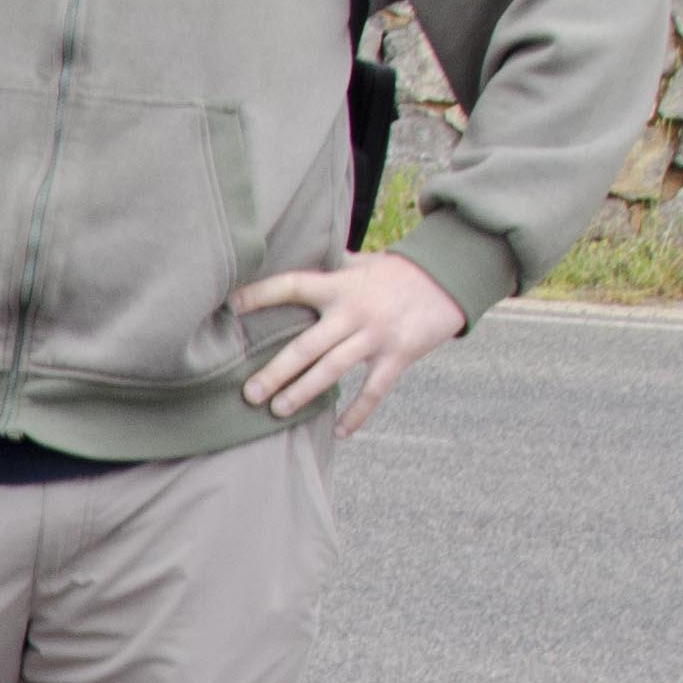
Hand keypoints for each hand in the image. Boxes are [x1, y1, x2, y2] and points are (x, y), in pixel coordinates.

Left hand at [234, 248, 463, 434]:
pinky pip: (373, 391)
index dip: (261, 294)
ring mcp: (376, 335)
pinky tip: (340, 431)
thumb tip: (303, 250)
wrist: (450, 275)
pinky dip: (357, 413)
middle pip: (306, 346)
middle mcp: (353, 311)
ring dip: (303, 393)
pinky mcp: (399, 355)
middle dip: (275, 372)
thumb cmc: (398, 271)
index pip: (292, 286)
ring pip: (332, 370)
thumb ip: (334, 267)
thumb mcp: (363, 263)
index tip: (232, 306)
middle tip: (249, 394)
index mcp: (340, 286)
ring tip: (278, 410)